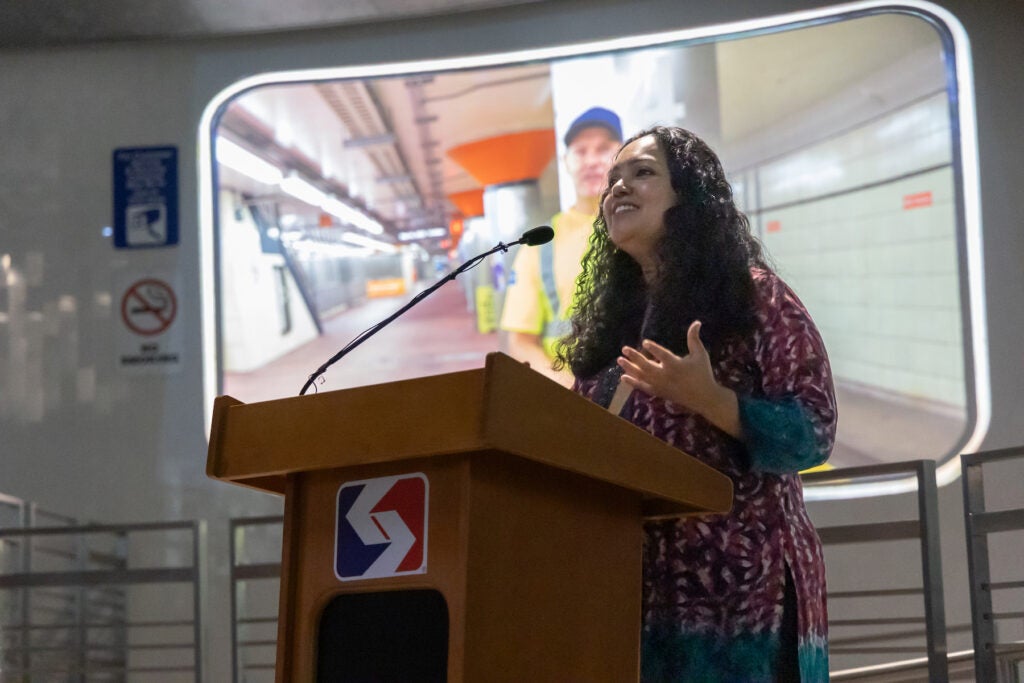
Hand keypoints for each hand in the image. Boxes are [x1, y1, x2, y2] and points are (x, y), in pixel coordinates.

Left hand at [617, 321, 741, 437]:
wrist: (703, 398)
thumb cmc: (702, 373)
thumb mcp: (700, 354)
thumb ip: (694, 339)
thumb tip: (697, 322)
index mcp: (676, 365)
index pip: (663, 356)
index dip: (654, 349)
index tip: (645, 342)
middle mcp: (666, 376)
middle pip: (647, 366)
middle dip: (635, 357)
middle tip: (624, 349)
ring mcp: (660, 385)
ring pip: (642, 376)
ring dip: (630, 368)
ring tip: (619, 360)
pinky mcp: (658, 392)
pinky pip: (642, 387)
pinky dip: (633, 382)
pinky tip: (623, 377)